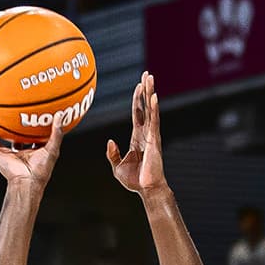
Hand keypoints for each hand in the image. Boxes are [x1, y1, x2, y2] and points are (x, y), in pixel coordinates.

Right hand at [0, 116, 62, 188]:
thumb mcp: (52, 148)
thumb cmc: (41, 170)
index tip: (26, 115)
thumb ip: (56, 133)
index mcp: (28, 152)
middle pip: (8, 136)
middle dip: (6, 126)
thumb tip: (61, 116)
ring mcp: (3, 153)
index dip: (25, 127)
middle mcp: (15, 152)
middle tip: (5, 112)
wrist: (27, 181)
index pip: (26, 137)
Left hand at [106, 72, 166, 194]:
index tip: (138, 85)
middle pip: (146, 106)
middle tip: (147, 74)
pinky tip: (153, 97)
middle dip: (146, 90)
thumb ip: (112, 154)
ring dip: (150, 93)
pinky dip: (154, 109)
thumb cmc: (135, 180)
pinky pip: (154, 121)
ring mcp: (151, 135)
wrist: (147, 189)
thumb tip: (110, 141)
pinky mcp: (154, 140)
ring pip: (151, 109)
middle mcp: (145, 133)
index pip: (137, 113)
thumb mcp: (117, 167)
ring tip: (151, 79)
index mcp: (137, 137)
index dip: (137, 99)